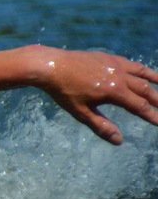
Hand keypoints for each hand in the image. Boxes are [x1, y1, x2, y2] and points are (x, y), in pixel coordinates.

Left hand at [34, 46, 157, 144]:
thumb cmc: (64, 92)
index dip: (151, 115)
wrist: (52, 66)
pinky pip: (131, 64)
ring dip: (155, 80)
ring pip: (142, 73)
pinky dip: (142, 69)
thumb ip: (101, 126)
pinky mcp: (109, 58)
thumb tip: (119, 141)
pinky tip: (144, 73)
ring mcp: (116, 65)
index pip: (139, 106)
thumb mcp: (81, 113)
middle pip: (144, 90)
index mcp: (114, 92)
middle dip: (157, 100)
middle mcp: (119, 77)